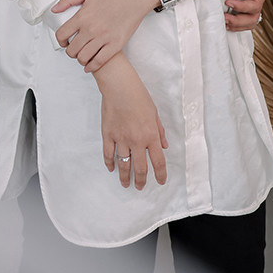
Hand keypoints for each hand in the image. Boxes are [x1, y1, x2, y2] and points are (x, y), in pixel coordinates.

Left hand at [52, 0, 152, 71]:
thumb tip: (54, 10)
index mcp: (82, 16)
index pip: (62, 34)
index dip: (60, 41)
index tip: (63, 41)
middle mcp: (91, 29)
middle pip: (71, 49)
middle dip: (70, 51)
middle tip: (74, 49)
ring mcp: (103, 38)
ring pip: (83, 58)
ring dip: (80, 59)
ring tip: (82, 55)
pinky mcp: (115, 45)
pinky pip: (99, 61)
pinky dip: (91, 66)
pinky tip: (89, 65)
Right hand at [95, 53, 167, 190]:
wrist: (119, 86)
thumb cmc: (138, 96)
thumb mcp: (154, 113)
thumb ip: (159, 131)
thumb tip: (164, 146)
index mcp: (151, 135)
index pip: (158, 162)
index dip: (160, 175)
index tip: (160, 181)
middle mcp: (137, 140)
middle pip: (140, 168)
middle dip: (141, 180)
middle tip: (140, 186)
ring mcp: (121, 138)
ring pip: (123, 164)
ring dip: (125, 177)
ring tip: (126, 183)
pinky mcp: (108, 134)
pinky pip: (108, 154)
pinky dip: (110, 163)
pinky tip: (112, 169)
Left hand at [224, 0, 268, 31]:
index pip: (254, 4)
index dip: (241, 7)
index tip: (227, 3)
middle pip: (253, 18)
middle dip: (238, 21)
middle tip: (224, 18)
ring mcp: (254, 5)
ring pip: (251, 22)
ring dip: (237, 25)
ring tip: (224, 23)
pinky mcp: (248, 8)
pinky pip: (246, 21)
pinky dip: (237, 25)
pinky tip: (227, 24)